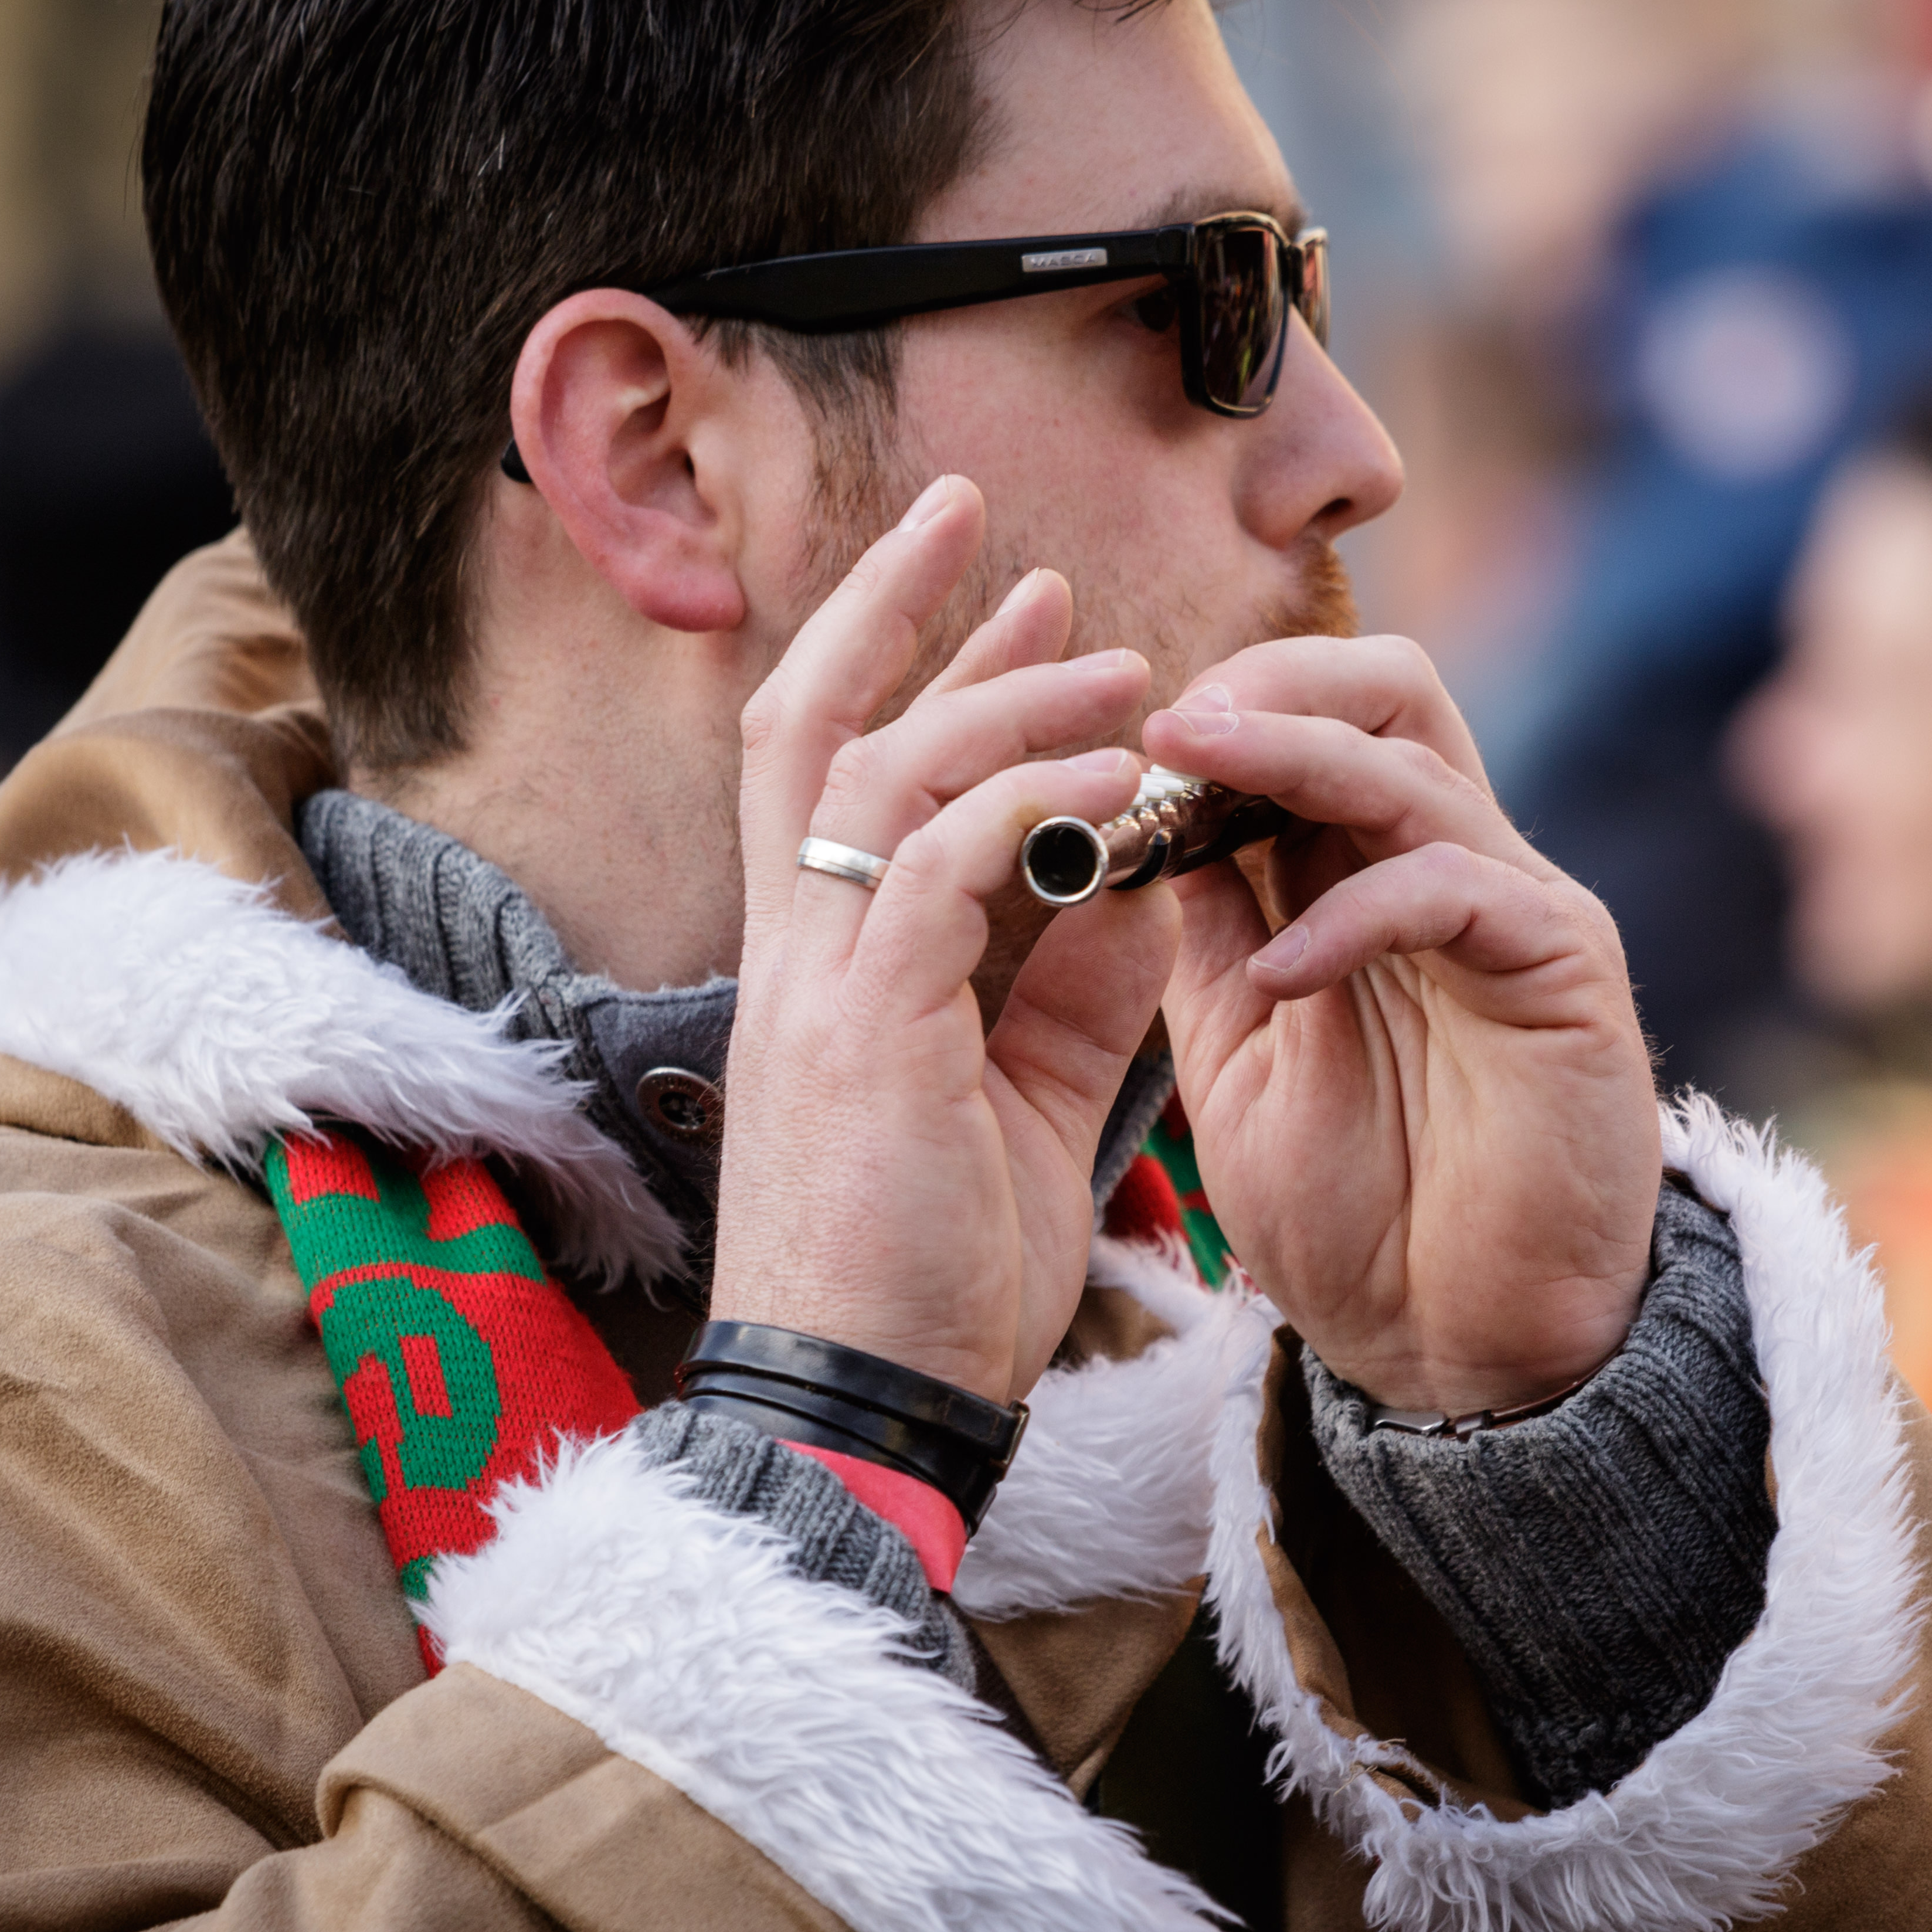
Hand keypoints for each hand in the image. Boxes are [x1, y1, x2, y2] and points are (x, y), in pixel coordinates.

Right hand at [709, 477, 1180, 1402]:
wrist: (869, 1411)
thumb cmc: (935, 1268)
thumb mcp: (1024, 1096)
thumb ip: (1067, 983)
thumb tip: (1136, 873)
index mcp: (826, 964)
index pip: (831, 764)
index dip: (900, 656)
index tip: (1000, 588)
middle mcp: (796, 950)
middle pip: (809, 720)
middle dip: (893, 606)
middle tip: (991, 520)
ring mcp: (816, 986)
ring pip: (879, 771)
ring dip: (1002, 700)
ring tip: (1116, 662)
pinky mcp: (863, 1032)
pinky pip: (936, 869)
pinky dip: (1028, 809)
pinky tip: (1119, 786)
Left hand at [1142, 637, 1658, 1414]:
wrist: (1461, 1351)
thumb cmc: (1360, 1217)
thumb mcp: (1238, 1056)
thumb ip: (1205, 942)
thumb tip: (1133, 831)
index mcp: (1377, 879)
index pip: (1315, 721)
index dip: (1216, 711)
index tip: (1110, 745)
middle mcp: (1458, 866)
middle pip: (1386, 689)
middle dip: (1270, 682)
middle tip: (1166, 719)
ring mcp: (1519, 907)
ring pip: (1415, 758)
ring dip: (1291, 753)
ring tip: (1189, 773)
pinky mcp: (1564, 966)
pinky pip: (1453, 883)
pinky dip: (1351, 911)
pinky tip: (1278, 972)